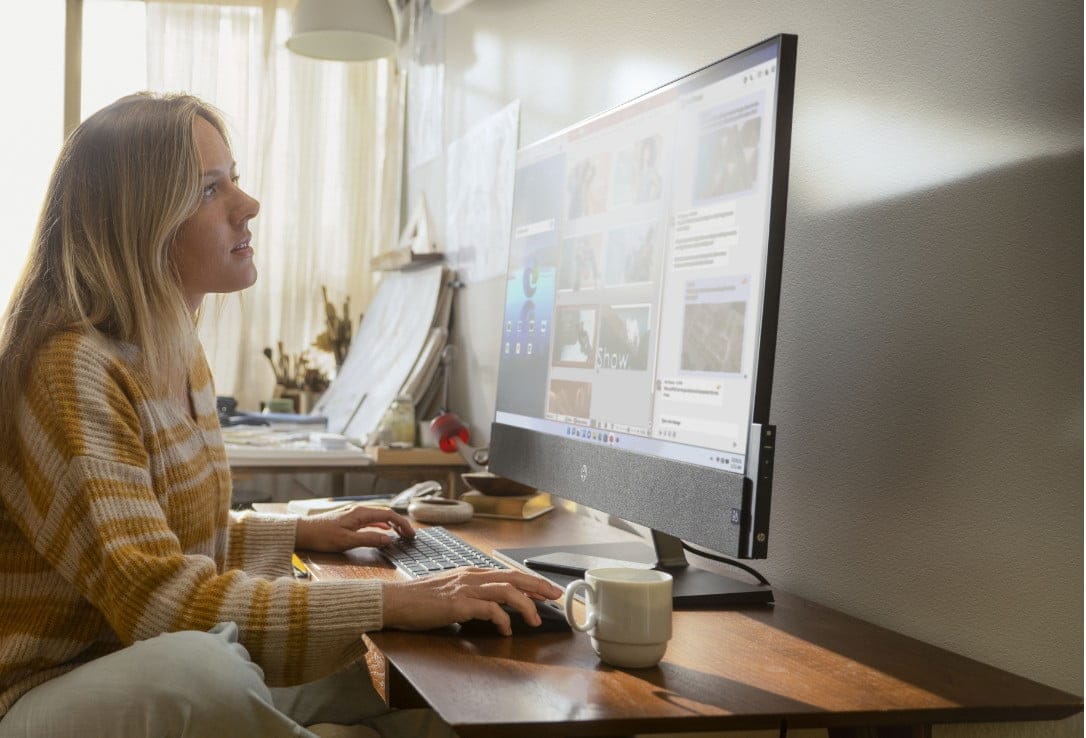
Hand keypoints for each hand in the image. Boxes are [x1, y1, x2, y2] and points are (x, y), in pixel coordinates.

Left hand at [294, 505, 414, 551]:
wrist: (302, 532)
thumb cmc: (322, 536)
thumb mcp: (347, 541)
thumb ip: (370, 539)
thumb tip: (389, 540)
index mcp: (361, 513)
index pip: (389, 515)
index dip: (403, 524)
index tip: (411, 534)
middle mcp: (359, 510)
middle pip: (386, 514)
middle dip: (400, 524)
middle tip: (410, 536)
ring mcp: (354, 514)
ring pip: (379, 516)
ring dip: (392, 524)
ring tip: (401, 534)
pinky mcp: (349, 519)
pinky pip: (371, 520)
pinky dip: (381, 525)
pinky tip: (383, 531)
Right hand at [382, 568, 563, 635]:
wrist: (395, 601)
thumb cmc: (420, 600)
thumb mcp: (451, 592)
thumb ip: (472, 595)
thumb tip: (492, 607)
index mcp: (471, 573)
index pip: (508, 573)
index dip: (530, 581)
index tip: (546, 589)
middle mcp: (472, 576)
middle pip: (514, 577)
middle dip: (538, 585)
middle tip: (556, 596)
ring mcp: (465, 588)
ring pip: (507, 590)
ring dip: (526, 604)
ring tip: (536, 619)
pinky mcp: (459, 604)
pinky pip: (489, 609)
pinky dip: (502, 619)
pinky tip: (506, 629)